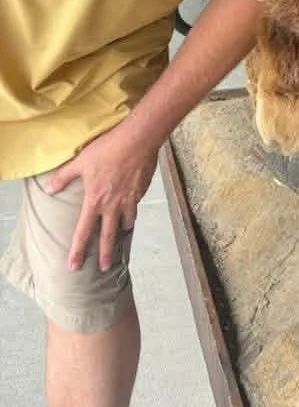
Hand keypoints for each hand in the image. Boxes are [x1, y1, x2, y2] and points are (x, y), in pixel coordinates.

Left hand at [44, 121, 158, 271]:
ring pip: (126, 221)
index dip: (77, 250)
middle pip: (108, 235)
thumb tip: (49, 188)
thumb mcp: (81, 161)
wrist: (138, 139)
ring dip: (122, 229)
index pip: (83, 231)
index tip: (74, 266)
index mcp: (95, 200)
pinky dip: (133, 209)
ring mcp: (130, 199)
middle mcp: (113, 205)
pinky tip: (132, 204)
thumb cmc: (108, 149)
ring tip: (121, 233)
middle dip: (105, 254)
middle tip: (104, 267)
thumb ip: (64, 176)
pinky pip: (136, 205)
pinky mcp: (142, 190)